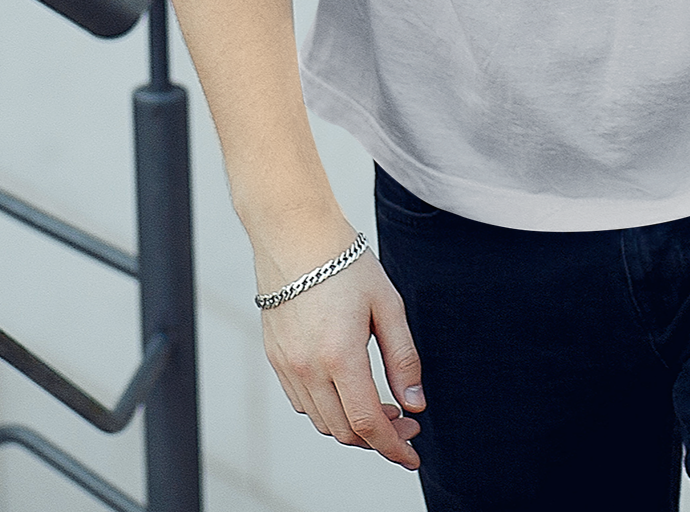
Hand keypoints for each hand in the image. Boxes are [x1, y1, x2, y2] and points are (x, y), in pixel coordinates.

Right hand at [259, 242, 425, 469]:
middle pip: (344, 431)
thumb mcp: (388, 305)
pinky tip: (347, 391)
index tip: (412, 454)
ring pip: (322, 422)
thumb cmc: (345, 263)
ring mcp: (287, 366)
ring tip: (380, 406)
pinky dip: (327, 410)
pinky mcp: (275, 358)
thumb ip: (403, 358)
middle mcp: (308, 368)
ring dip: (352, 426)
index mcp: (340, 356)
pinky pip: (302, 403)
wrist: (295, 234)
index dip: (393, 447)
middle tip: (404, 422)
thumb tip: (414, 404)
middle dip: (377, 438)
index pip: (367, 424)